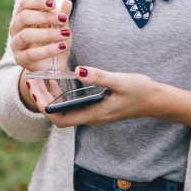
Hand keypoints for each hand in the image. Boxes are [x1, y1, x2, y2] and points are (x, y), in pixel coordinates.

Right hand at [8, 0, 72, 74]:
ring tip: (65, 34)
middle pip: (24, 17)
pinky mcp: (20, 59)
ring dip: (48, 33)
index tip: (54, 3)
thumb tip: (67, 2)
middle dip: (45, 17)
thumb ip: (62, 17)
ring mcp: (16, 44)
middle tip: (62, 19)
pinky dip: (48, 50)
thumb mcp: (61, 28)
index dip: (38, 1)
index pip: (25, 3)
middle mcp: (16, 28)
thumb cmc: (53, 42)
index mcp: (23, 15)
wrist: (51, 66)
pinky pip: (31, 54)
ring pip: (26, 35)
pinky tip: (61, 46)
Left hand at [27, 65, 162, 127]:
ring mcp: (93, 113)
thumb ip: (100, 77)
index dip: (44, 107)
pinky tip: (59, 80)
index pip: (61, 120)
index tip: (36, 90)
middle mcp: (91, 117)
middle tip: (33, 80)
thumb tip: (79, 71)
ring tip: (41, 78)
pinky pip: (72, 105)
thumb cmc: (142, 91)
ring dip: (50, 96)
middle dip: (42, 99)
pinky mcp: (95, 108)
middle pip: (58, 115)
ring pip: (64, 110)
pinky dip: (61, 94)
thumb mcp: (121, 81)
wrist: (158, 101)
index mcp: (94, 114)